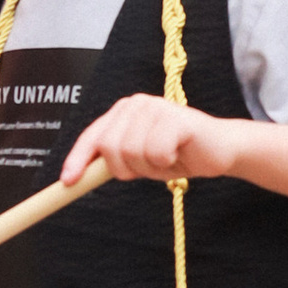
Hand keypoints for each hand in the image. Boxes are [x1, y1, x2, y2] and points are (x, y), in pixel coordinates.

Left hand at [60, 91, 238, 187]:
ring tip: (167, 158)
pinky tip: (179, 153)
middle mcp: (135, 104)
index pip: (92, 137)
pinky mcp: (174, 118)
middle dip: (126, 168)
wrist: (220, 150)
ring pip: (132, 153)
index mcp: (122, 112)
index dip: (78, 160)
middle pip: (109, 148)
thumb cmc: (177, 153)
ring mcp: (155, 107)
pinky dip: (166, 163)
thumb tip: (76, 178)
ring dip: (150, 167)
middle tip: (149, 167)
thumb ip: (112, 162)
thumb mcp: (137, 159)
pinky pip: (155, 153)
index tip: (68, 182)